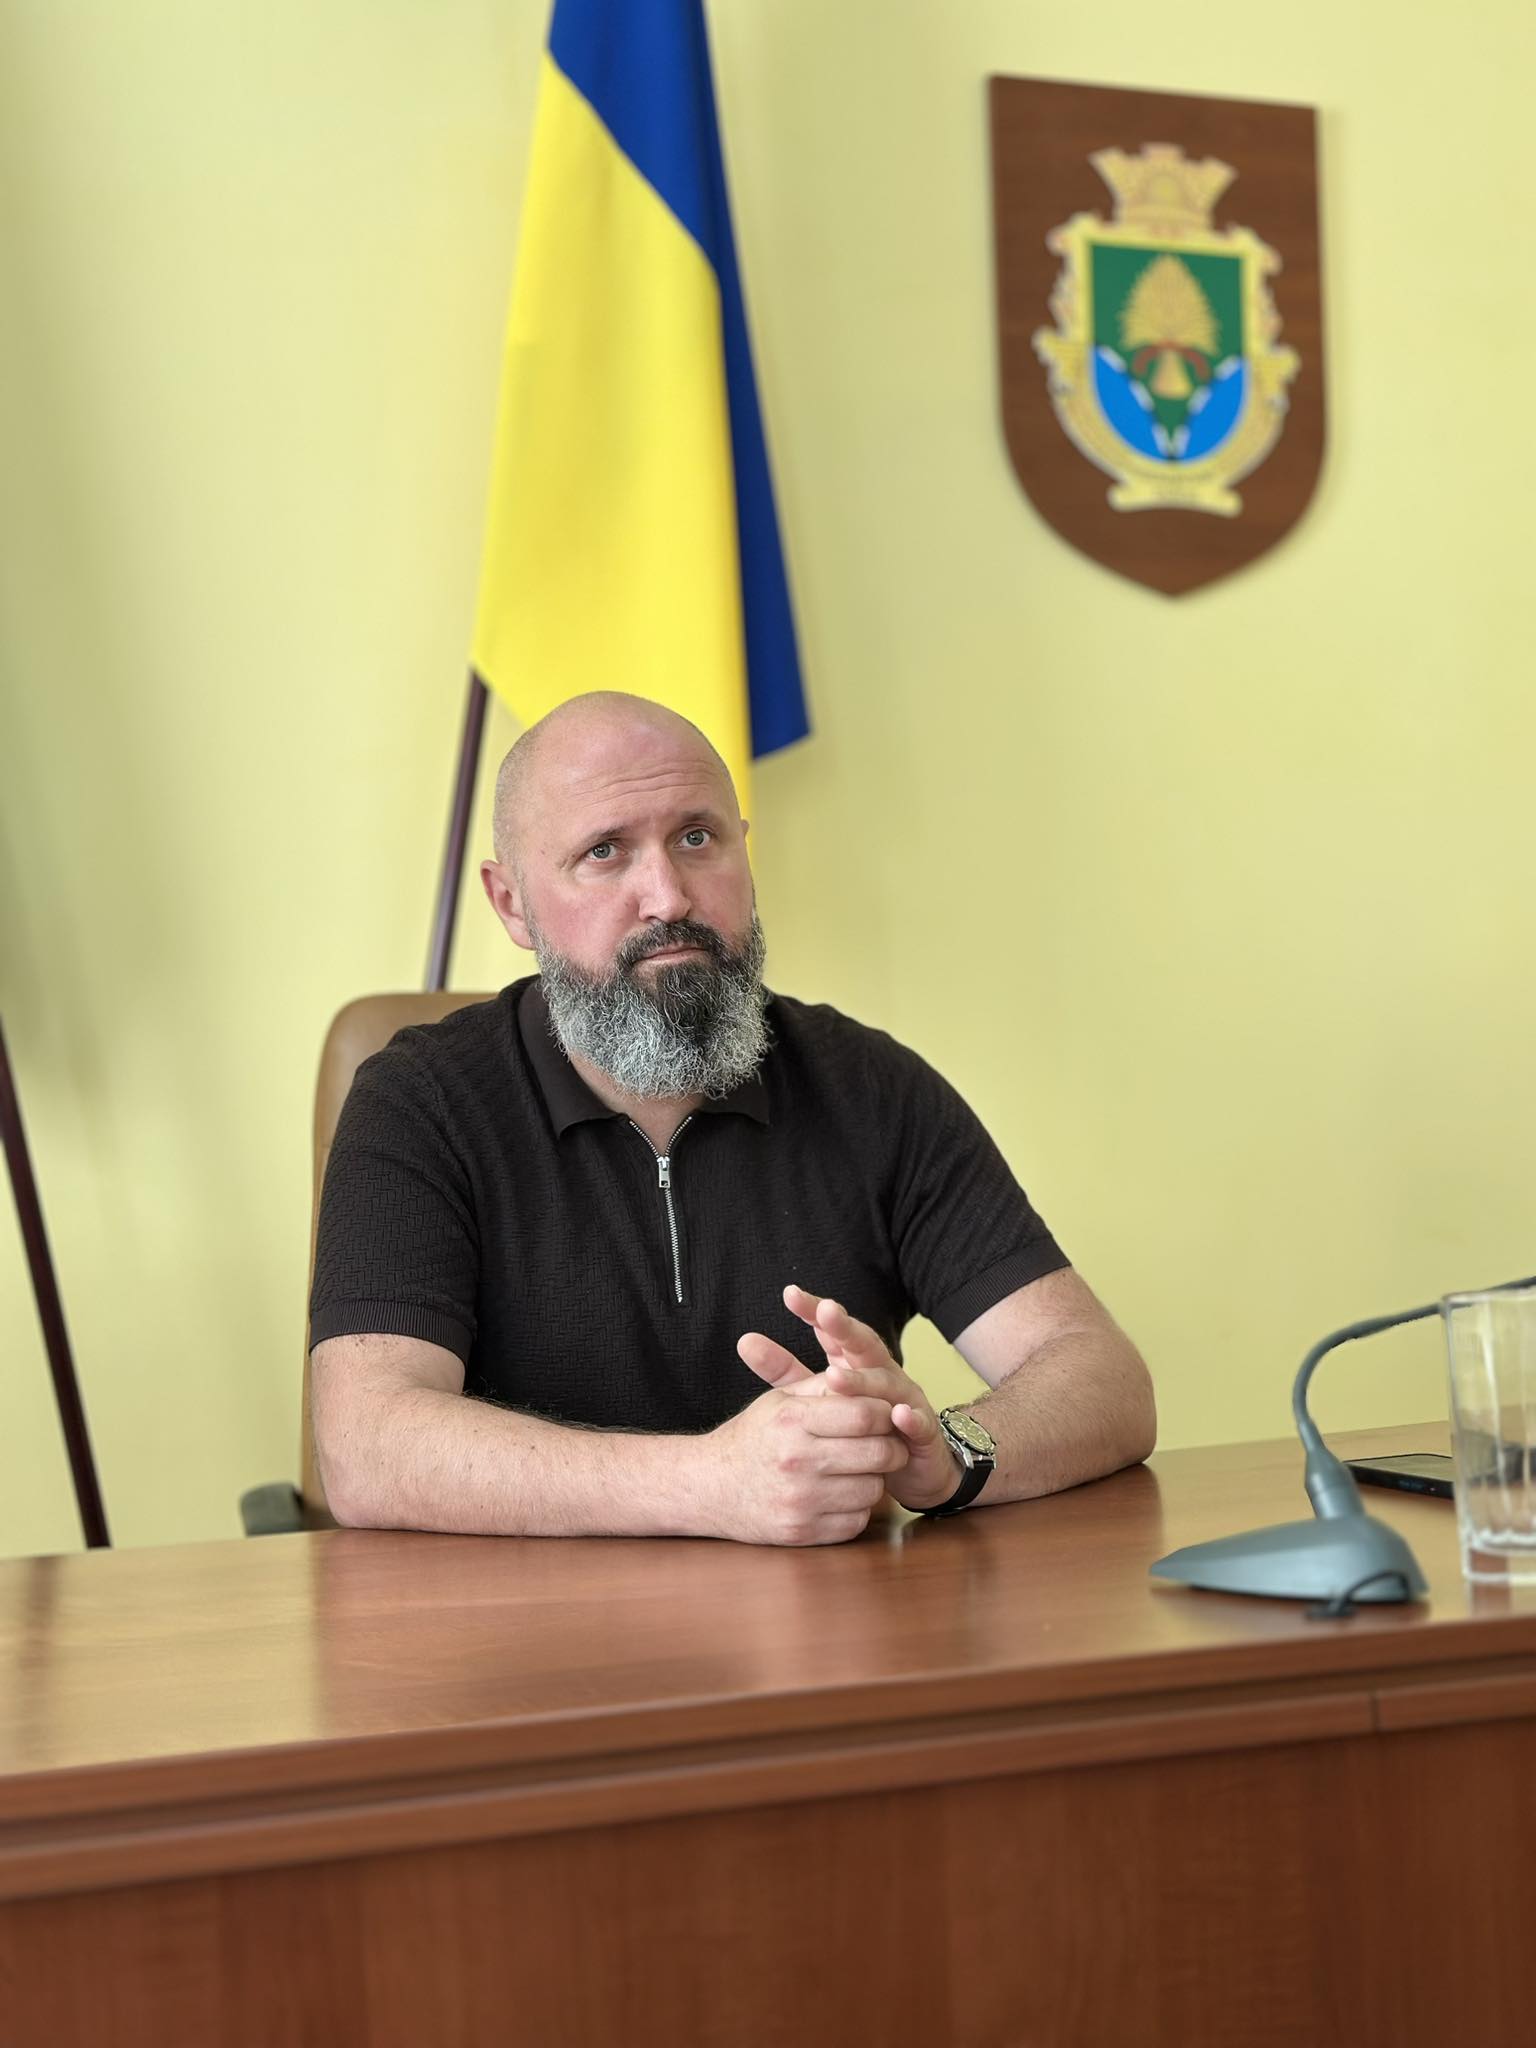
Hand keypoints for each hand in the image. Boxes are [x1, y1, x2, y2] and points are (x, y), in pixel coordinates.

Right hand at [698, 1370, 909, 1547]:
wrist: (709, 1486)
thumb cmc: (751, 1438)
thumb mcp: (779, 1400)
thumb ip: (824, 1387)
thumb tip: (870, 1380)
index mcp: (793, 1420)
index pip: (865, 1415)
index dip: (885, 1413)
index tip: (885, 1415)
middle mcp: (797, 1461)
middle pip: (878, 1453)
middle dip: (893, 1446)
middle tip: (888, 1443)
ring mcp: (800, 1501)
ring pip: (873, 1490)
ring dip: (875, 1479)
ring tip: (859, 1469)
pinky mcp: (802, 1532)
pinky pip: (856, 1521)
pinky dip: (857, 1508)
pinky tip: (842, 1494)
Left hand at [738, 1286, 963, 1514]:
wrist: (909, 1468)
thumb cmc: (859, 1429)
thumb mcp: (817, 1398)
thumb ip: (785, 1371)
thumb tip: (745, 1340)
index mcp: (856, 1362)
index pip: (834, 1331)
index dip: (816, 1312)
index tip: (790, 1294)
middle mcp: (882, 1372)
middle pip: (863, 1345)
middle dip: (845, 1328)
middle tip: (825, 1311)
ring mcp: (905, 1400)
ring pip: (886, 1383)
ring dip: (864, 1379)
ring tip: (836, 1376)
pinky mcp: (924, 1432)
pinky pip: (920, 1422)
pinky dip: (910, 1418)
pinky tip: (898, 1414)